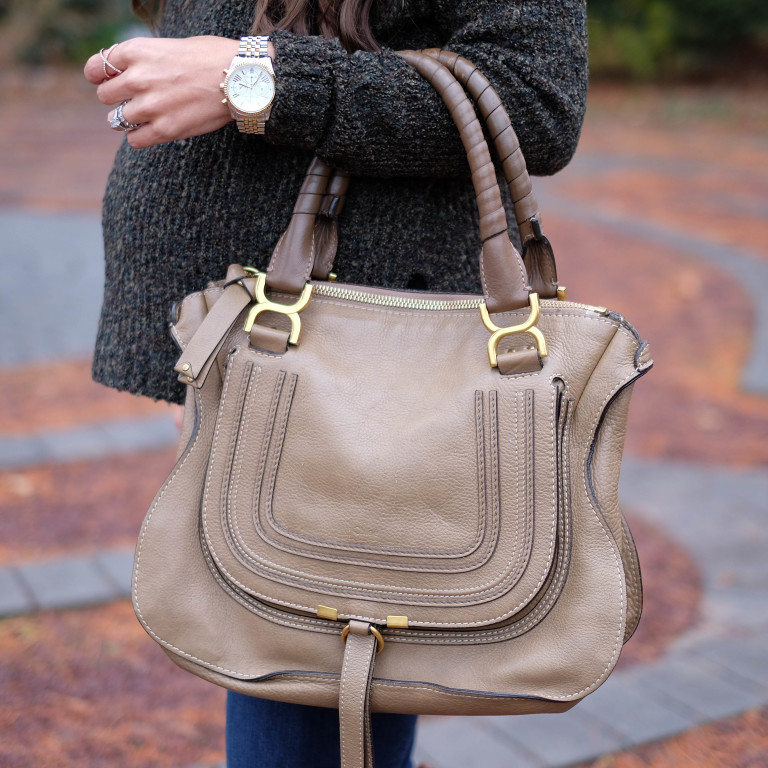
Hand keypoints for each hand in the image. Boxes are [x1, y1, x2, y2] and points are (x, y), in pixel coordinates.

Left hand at [84, 36, 273, 148]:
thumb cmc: (211, 58)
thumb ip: (144, 60)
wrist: (240, 78)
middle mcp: (138, 78)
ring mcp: (150, 106)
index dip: (100, 75)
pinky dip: (139, 136)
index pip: (97, 67)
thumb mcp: (169, 46)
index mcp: (137, 51)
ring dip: (127, 119)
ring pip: (117, 120)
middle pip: (105, 96)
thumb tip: (126, 75)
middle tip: (133, 100)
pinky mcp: (165, 129)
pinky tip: (152, 130)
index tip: (109, 81)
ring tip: (145, 116)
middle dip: (117, 98)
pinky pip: (135, 140)